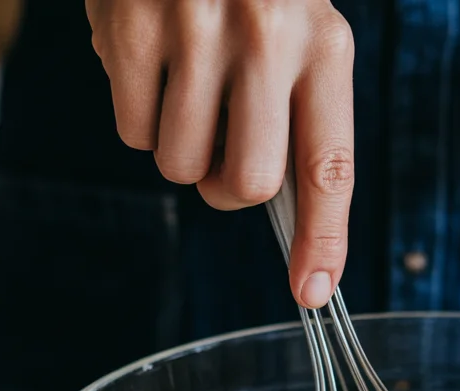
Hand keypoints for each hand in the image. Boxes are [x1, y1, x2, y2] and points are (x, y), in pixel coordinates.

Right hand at [86, 0, 354, 307]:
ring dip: (181, 150)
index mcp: (324, 47)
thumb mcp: (300, 35)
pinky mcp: (129, 28)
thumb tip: (291, 220)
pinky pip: (132, 132)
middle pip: (248, 184)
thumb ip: (301, 119)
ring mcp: (194, 31)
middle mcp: (266, 38)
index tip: (312, 292)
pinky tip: (152, 64)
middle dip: (229, 190)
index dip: (323, 240)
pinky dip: (140, 116)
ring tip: (186, 88)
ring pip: (182, 166)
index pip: (330, 168)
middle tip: (222, 156)